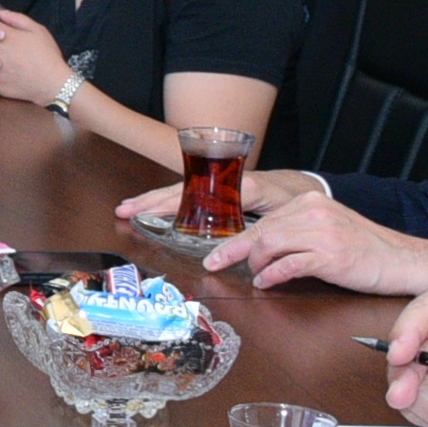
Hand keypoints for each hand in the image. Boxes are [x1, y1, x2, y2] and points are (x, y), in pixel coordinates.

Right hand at [115, 165, 320, 222]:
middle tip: (124, 210)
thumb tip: (238, 244)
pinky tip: (154, 207)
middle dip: (149, 200)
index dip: (168, 205)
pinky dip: (169, 199)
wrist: (303, 187)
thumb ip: (262, 225)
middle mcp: (223, 182)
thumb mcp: (283, 213)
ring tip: (130, 208)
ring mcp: (218, 184)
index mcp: (239, 187)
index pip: (196, 194)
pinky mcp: (219, 189)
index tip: (146, 212)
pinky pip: (189, 193)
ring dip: (154, 199)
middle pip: (180, 189)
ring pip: (181, 190)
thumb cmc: (294, 200)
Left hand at [208, 194, 427, 297]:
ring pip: (270, 244)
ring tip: (254, 277)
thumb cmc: (366, 249)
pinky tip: (266, 283)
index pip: (264, 220)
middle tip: (216, 266)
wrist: (403, 259)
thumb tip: (262, 249)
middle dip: (234, 251)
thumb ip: (297, 233)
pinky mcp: (331, 255)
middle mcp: (314, 211)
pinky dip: (273, 274)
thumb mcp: (329, 229)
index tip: (215, 255)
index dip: (236, 239)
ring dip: (256, 264)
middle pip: (261, 231)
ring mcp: (323, 232)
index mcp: (311, 202)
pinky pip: (290, 264)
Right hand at [380, 284, 427, 426]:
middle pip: (404, 359)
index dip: (405, 334)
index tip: (400, 356)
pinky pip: (420, 411)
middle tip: (405, 400)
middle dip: (405, 384)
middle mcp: (426, 334)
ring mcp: (422, 365)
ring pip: (408, 391)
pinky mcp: (424, 392)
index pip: (419, 314)